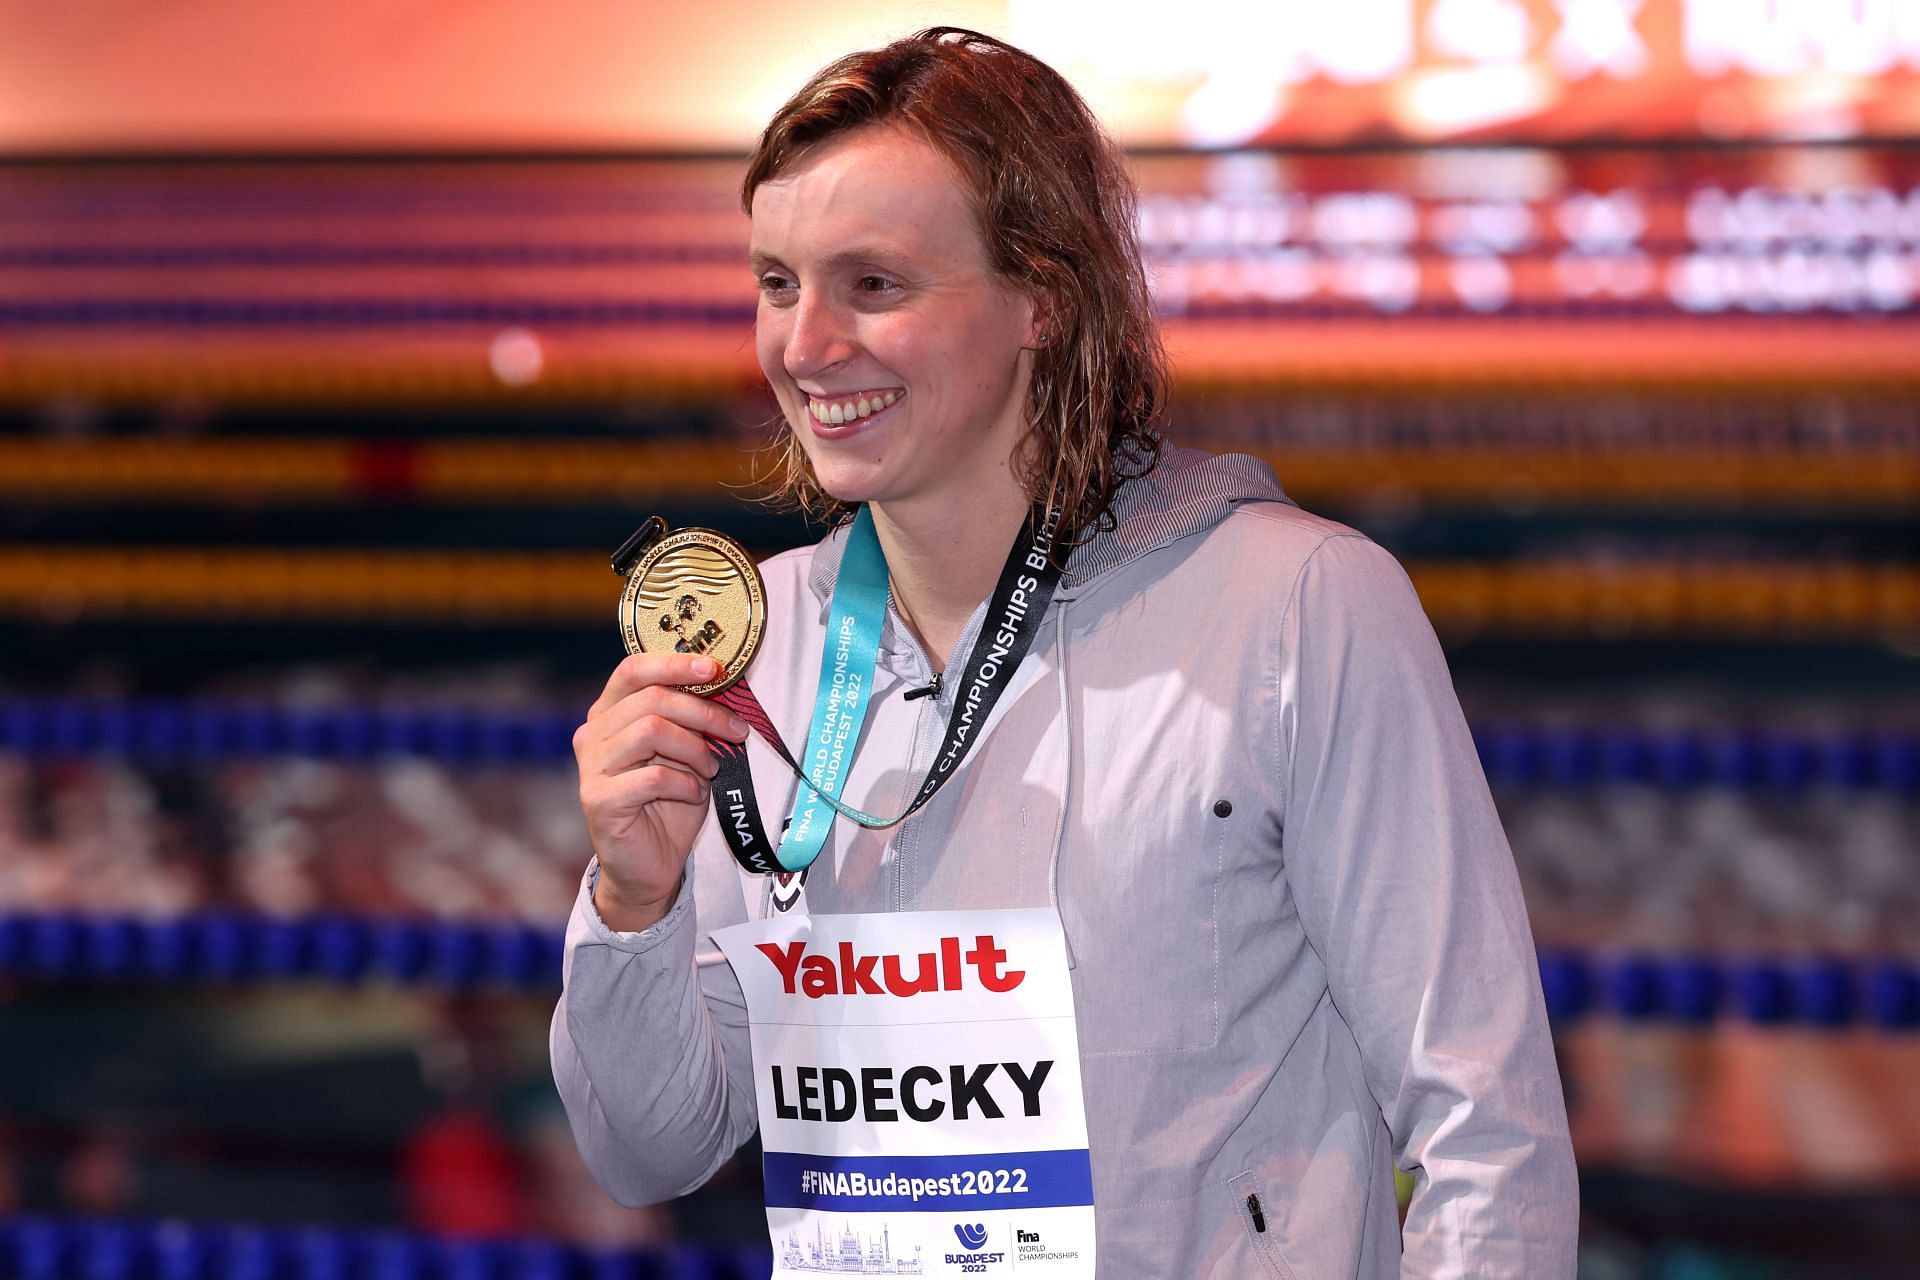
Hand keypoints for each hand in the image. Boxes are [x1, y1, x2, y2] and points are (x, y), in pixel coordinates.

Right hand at [574, 652, 749, 930]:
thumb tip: (726, 685)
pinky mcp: (598, 799)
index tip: (714, 668)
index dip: (674, 663)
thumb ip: (692, 720)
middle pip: (652, 700)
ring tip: (709, 770)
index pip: (634, 670)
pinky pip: (652, 777)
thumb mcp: (685, 752)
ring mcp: (592, 766)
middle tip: (735, 731)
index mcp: (610, 712)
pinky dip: (685, 784)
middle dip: (704, 712)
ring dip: (694, 750)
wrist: (649, 866)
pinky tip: (694, 794)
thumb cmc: (668, 804)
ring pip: (652, 731)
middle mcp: (594, 733)